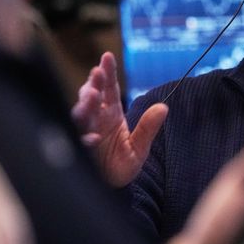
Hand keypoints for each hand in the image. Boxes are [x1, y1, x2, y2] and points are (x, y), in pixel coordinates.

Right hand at [71, 52, 167, 186]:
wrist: (113, 187)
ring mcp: (87, 132)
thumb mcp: (141, 146)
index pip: (109, 88)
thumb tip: (164, 107)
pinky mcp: (82, 150)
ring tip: (92, 97)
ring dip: (85, 106)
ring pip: (81, 114)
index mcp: (111, 113)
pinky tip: (93, 138)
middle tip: (97, 74)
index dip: (107, 72)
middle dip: (93, 84)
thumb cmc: (124, 163)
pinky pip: (80, 141)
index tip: (107, 56)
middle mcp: (97, 119)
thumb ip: (149, 127)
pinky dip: (85, 138)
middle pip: (91, 96)